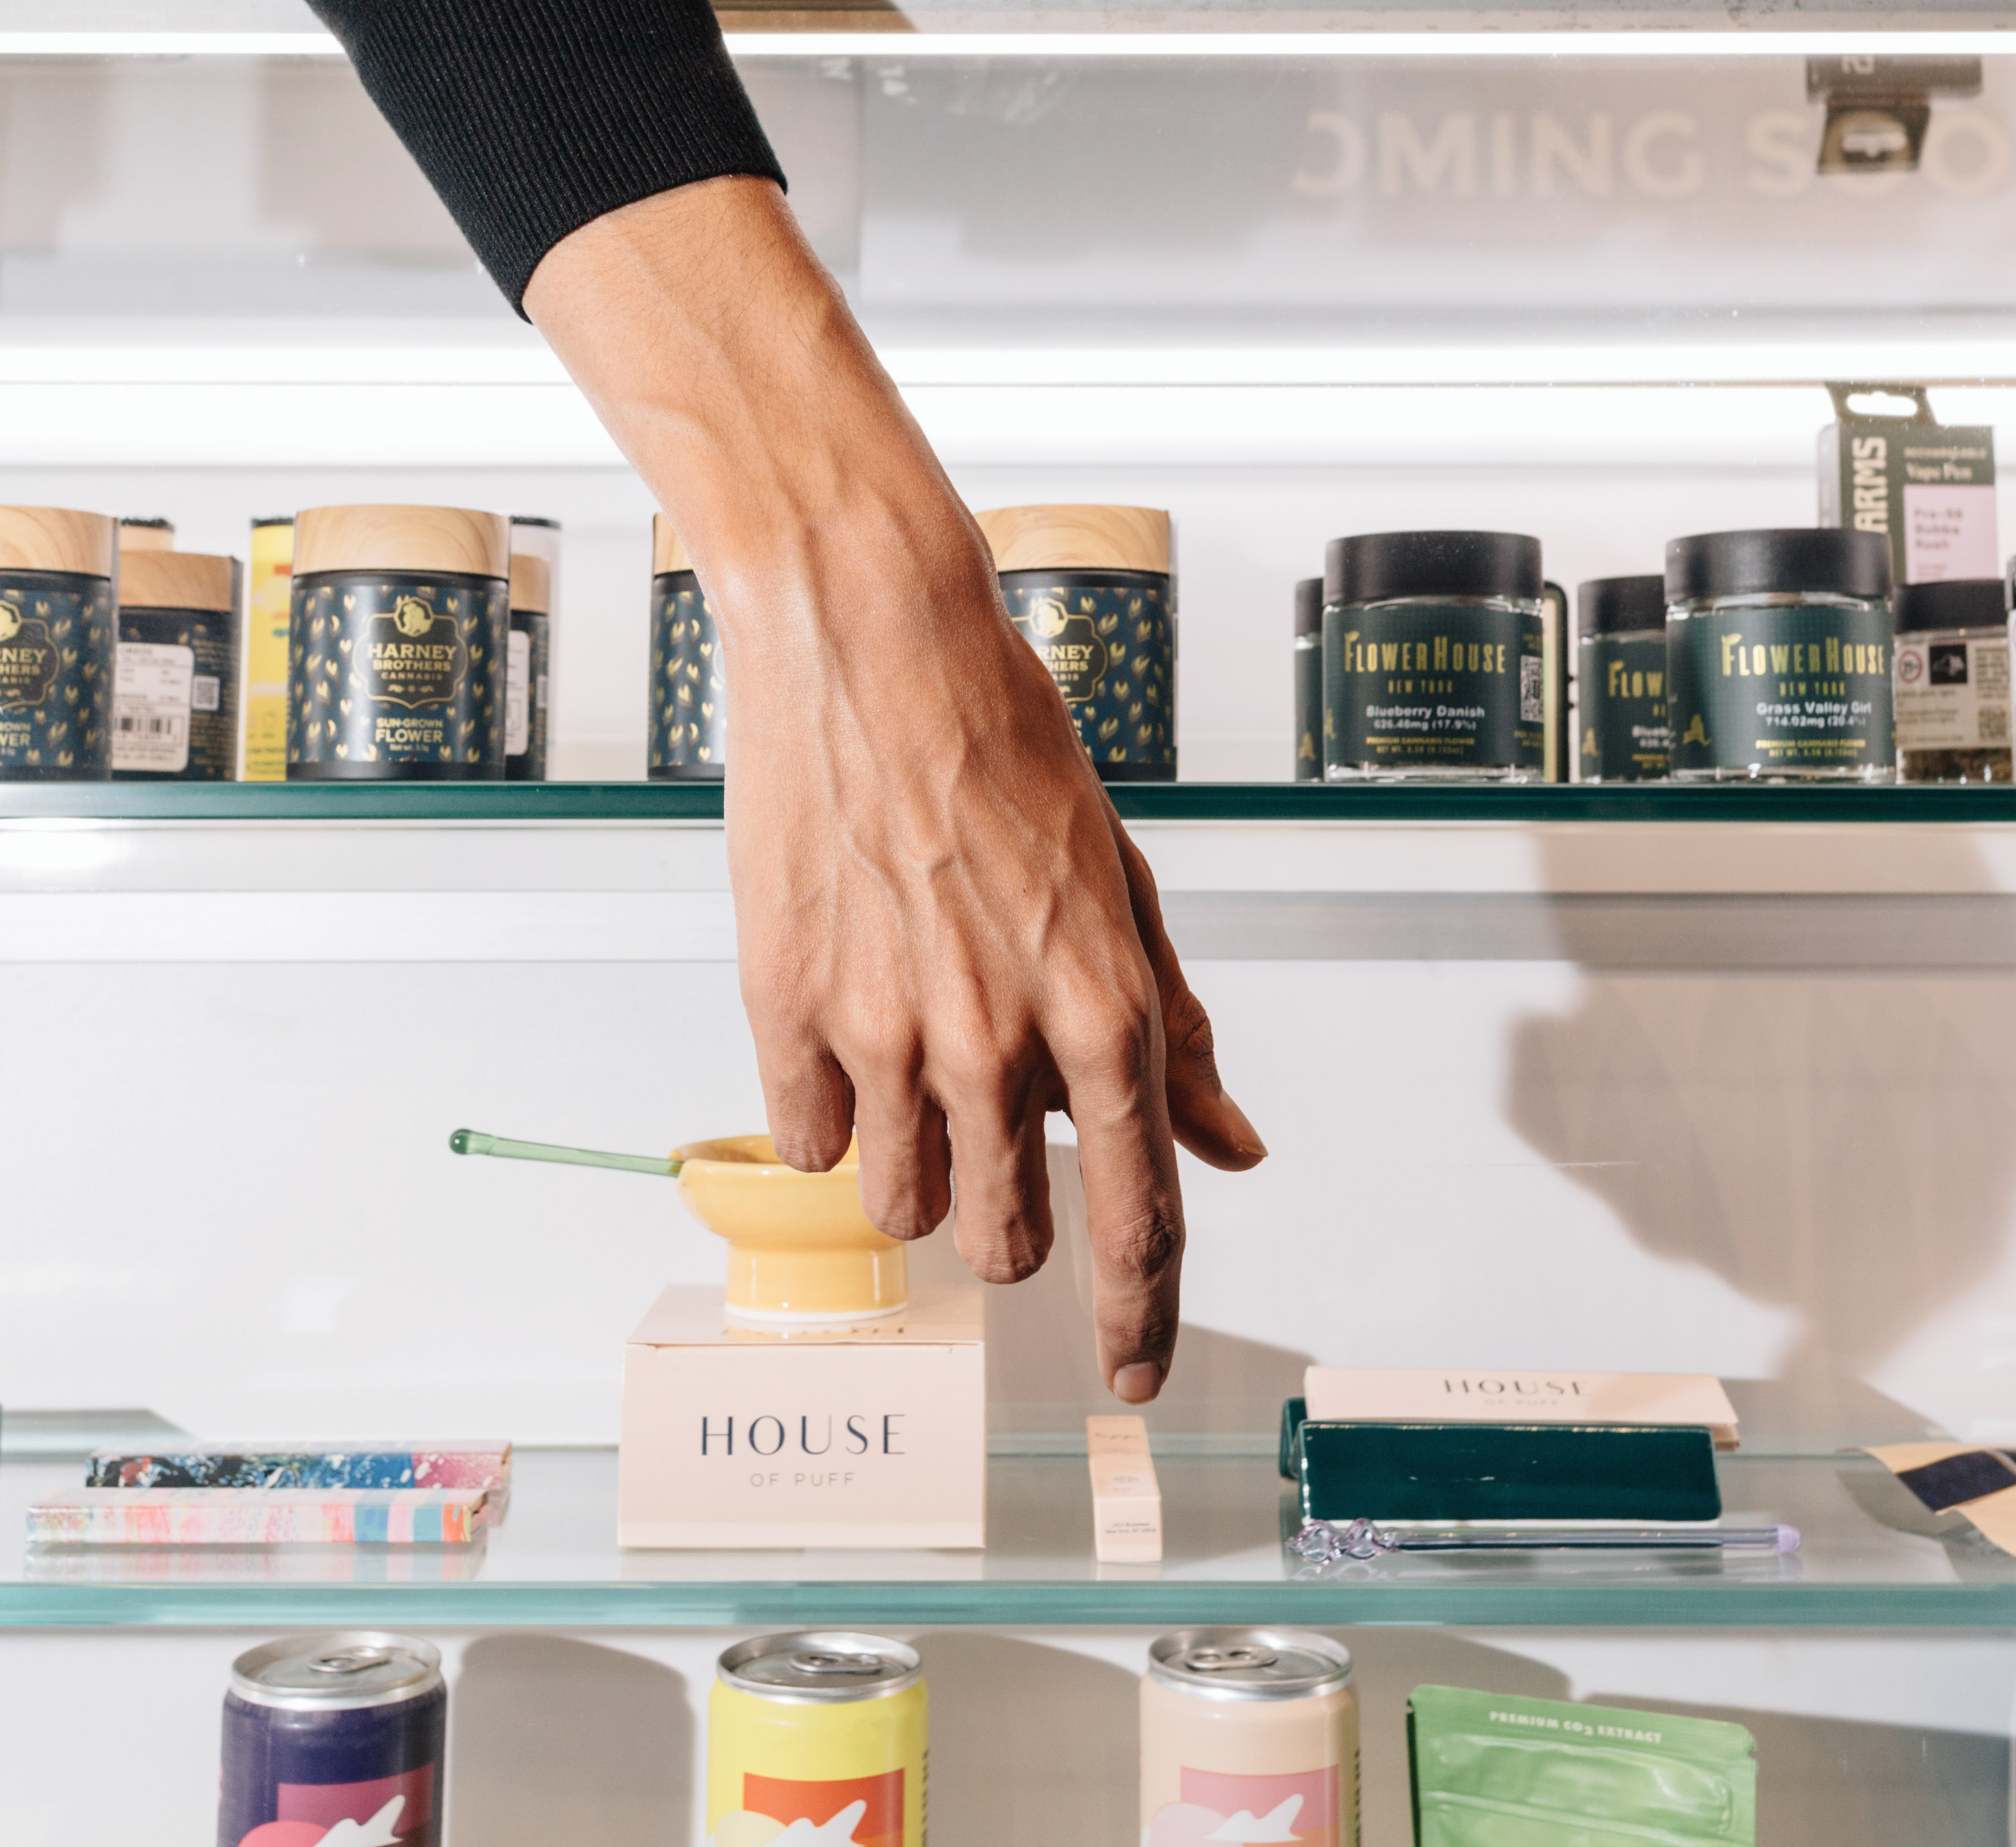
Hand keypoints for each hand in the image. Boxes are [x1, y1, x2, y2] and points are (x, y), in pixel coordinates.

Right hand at [526, 176, 1262, 1399]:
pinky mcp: (785, 1004)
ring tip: (918, 1077)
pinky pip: (809, 1138)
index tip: (1133, 1376)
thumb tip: (1230, 1146)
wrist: (868, 639)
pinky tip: (845, 1035)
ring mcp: (884, 1031)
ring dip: (920, 1177)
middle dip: (1014, 1229)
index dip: (1142, 1322)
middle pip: (1011, 1243)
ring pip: (903, 1208)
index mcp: (1104, 1008)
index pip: (1141, 1222)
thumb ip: (1172, 1031)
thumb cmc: (1004, 738)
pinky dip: (831, 1116)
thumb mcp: (1122, 885)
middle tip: (1001, 1157)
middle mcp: (998, 1040)